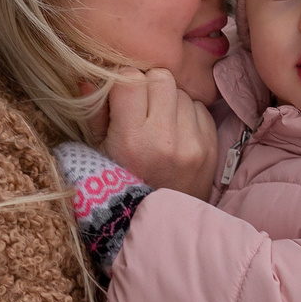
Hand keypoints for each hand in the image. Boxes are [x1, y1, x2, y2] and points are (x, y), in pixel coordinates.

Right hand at [94, 68, 218, 198]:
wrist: (161, 223)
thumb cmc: (122, 184)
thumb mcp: (98, 153)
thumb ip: (94, 114)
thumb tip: (89, 79)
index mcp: (131, 140)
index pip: (131, 80)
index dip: (123, 84)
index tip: (120, 99)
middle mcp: (165, 139)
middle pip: (161, 78)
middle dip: (149, 87)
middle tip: (141, 108)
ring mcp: (193, 143)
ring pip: (182, 92)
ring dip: (169, 101)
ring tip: (158, 126)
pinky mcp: (211, 147)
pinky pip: (200, 108)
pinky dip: (187, 115)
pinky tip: (176, 134)